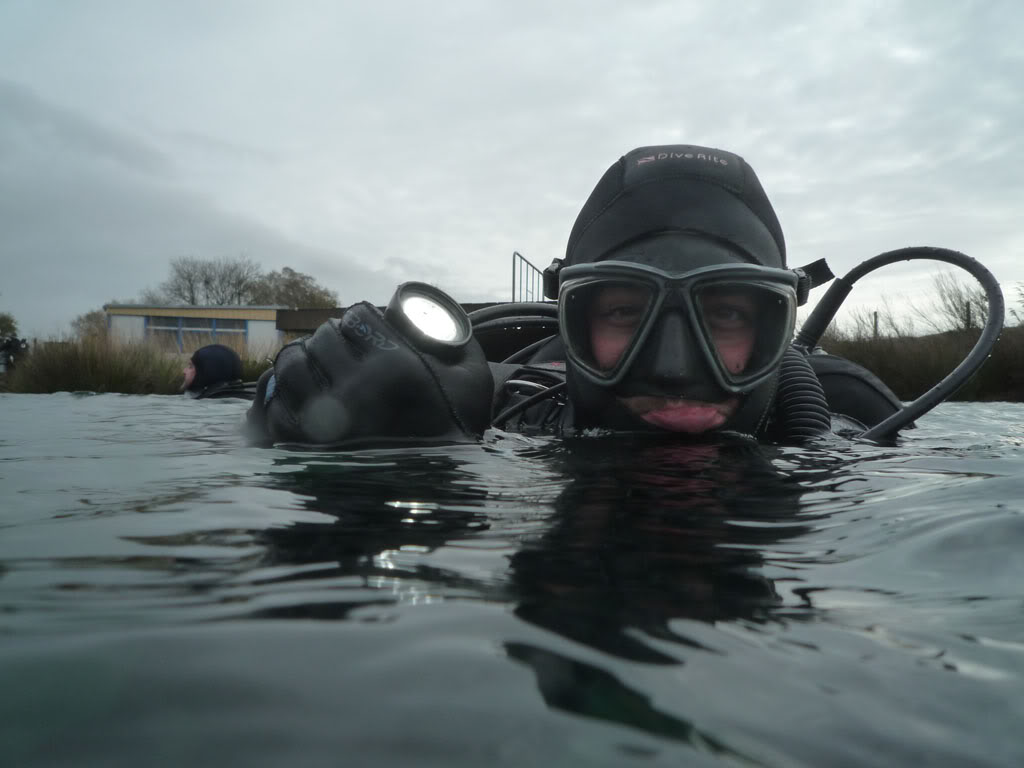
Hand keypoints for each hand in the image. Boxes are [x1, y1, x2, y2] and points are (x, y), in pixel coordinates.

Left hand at [248, 302, 492, 446]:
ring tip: (316, 364)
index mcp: (395, 368)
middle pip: (323, 336)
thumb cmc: (455, 432)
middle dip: (333, 336)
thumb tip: (425, 310)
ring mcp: (323, 421)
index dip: (361, 316)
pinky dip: (281, 394)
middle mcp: (355, 391)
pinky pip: (273, 404)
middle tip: (343, 347)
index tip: (366, 328)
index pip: (358, 316)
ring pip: (291, 364)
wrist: (436, 495)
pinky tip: (298, 394)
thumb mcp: (473, 380)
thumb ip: (458, 338)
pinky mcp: (301, 447)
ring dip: (302, 358)